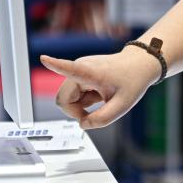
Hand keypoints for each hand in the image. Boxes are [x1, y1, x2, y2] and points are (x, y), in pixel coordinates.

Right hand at [40, 47, 161, 128]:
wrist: (138, 65)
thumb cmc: (132, 80)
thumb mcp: (122, 106)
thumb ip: (102, 119)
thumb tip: (82, 124)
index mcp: (90, 72)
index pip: (69, 68)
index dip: (55, 65)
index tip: (44, 58)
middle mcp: (80, 67)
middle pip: (62, 99)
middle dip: (74, 112)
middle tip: (93, 114)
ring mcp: (78, 70)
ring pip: (66, 98)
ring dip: (79, 106)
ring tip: (99, 99)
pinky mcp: (78, 73)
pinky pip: (72, 94)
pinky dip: (82, 101)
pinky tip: (97, 95)